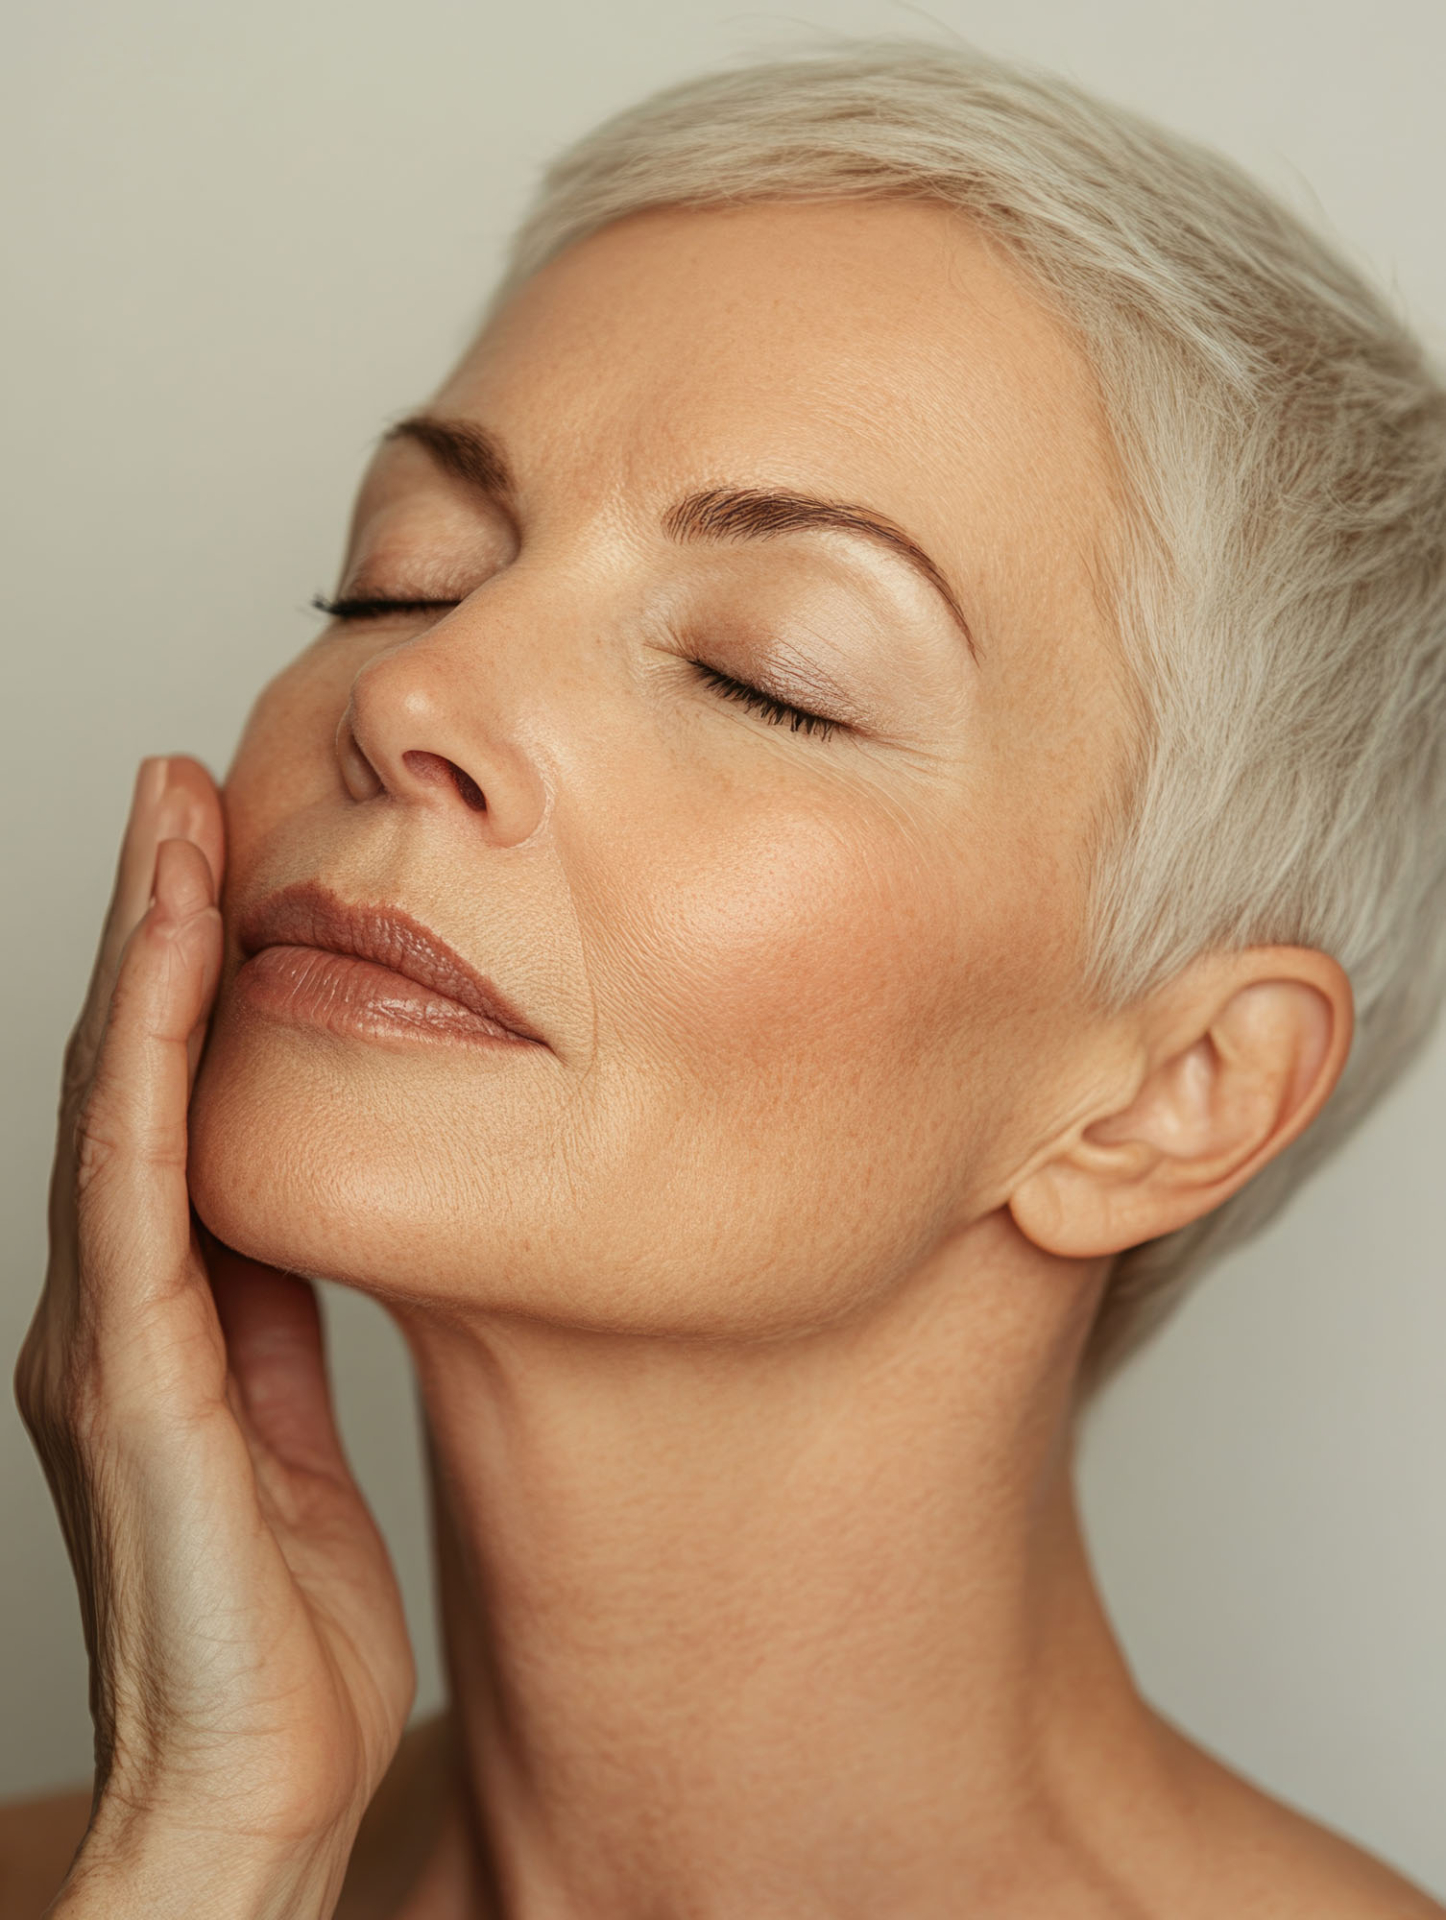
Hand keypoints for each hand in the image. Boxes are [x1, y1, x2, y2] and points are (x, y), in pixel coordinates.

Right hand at [15, 758, 414, 1917]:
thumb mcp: (292, 1430)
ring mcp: (106, 1344)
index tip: (212, 855)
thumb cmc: (286, 1630)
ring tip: (171, 824)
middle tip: (178, 787)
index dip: (178, 977)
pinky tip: (177, 969)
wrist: (259, 1783)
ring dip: (142, 957)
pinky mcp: (139, 1387)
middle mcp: (108, 1313)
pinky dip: (154, 1065)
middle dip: (149, 926)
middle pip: (124, 1077)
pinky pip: (143, 1191)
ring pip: (119, 1105)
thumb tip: (296, 1209)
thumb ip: (273, 1321)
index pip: (160, 1108)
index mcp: (152, 1322)